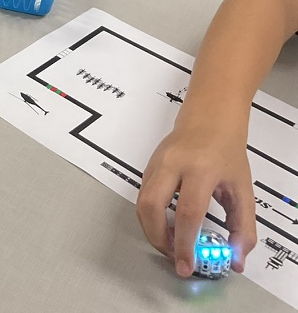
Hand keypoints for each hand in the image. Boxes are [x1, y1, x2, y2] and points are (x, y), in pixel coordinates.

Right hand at [136, 121, 256, 276]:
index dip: (184, 243)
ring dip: (152, 230)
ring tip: (170, 244)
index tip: (187, 265)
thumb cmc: (226, 151)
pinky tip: (166, 227)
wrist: (209, 120)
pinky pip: (142, 197)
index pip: (187, 213)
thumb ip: (243, 227)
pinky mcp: (147, 167)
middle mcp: (172, 164)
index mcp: (200, 169)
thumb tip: (236, 259)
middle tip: (173, 256)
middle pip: (152, 207)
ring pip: (141, 204)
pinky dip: (150, 218)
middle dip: (159, 239)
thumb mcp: (242, 190)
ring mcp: (156, 164)